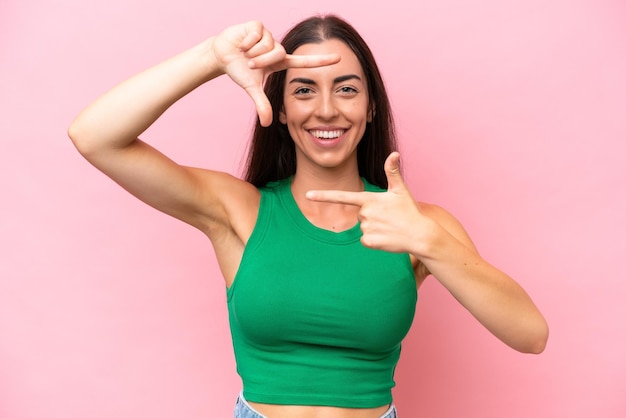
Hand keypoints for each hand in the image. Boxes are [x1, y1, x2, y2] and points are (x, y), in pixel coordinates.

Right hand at [211, 21, 339, 126]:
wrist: (222, 55)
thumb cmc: (240, 70)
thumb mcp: (252, 88)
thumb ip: (262, 104)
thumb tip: (267, 124)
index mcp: (280, 61)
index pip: (304, 61)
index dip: (321, 61)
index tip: (339, 59)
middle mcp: (277, 47)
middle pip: (277, 53)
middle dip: (261, 61)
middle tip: (250, 64)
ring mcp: (268, 35)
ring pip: (267, 44)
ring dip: (252, 51)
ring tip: (245, 53)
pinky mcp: (258, 25)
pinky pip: (257, 34)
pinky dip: (246, 42)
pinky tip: (241, 43)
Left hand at [306, 152, 434, 253]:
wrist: (420, 235)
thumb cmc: (410, 211)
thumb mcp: (400, 190)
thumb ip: (392, 172)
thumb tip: (394, 153)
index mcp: (369, 199)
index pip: (342, 196)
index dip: (323, 196)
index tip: (307, 195)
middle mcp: (364, 213)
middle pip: (360, 214)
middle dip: (372, 216)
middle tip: (389, 217)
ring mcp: (366, 228)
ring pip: (363, 227)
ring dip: (374, 228)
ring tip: (390, 227)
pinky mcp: (368, 242)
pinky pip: (365, 240)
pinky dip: (374, 240)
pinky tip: (387, 238)